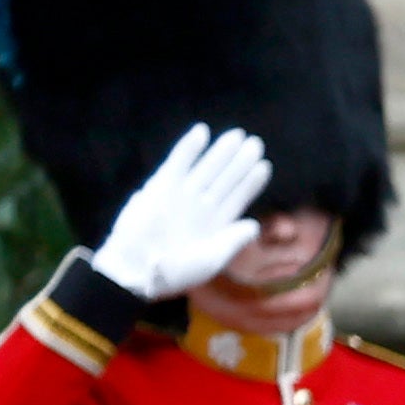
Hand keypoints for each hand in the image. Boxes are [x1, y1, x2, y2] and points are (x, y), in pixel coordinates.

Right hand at [88, 122, 274, 301]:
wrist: (139, 270)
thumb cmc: (177, 272)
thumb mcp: (212, 260)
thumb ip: (233, 241)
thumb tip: (254, 224)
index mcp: (215, 225)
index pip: (237, 198)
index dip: (250, 182)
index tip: (265, 165)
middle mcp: (200, 207)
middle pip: (224, 179)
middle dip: (240, 162)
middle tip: (255, 143)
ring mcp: (181, 195)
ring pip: (205, 168)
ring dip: (220, 152)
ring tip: (237, 135)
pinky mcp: (161, 187)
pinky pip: (177, 163)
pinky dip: (188, 148)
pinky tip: (201, 132)